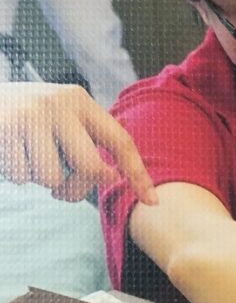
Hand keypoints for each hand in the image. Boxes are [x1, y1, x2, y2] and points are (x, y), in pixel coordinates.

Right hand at [0, 83, 155, 203]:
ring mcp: (30, 115)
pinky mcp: (5, 130)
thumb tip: (112, 176)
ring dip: (41, 181)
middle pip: (91, 168)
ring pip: (53, 178)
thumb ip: (84, 141)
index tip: (153, 201)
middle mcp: (58, 104)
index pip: (121, 141)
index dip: (138, 174)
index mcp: (79, 101)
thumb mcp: (58, 119)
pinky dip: (16, 176)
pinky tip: (8, 155)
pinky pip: (23, 177)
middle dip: (77, 189)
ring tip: (27, 160)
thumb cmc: (22, 119)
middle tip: (62, 191)